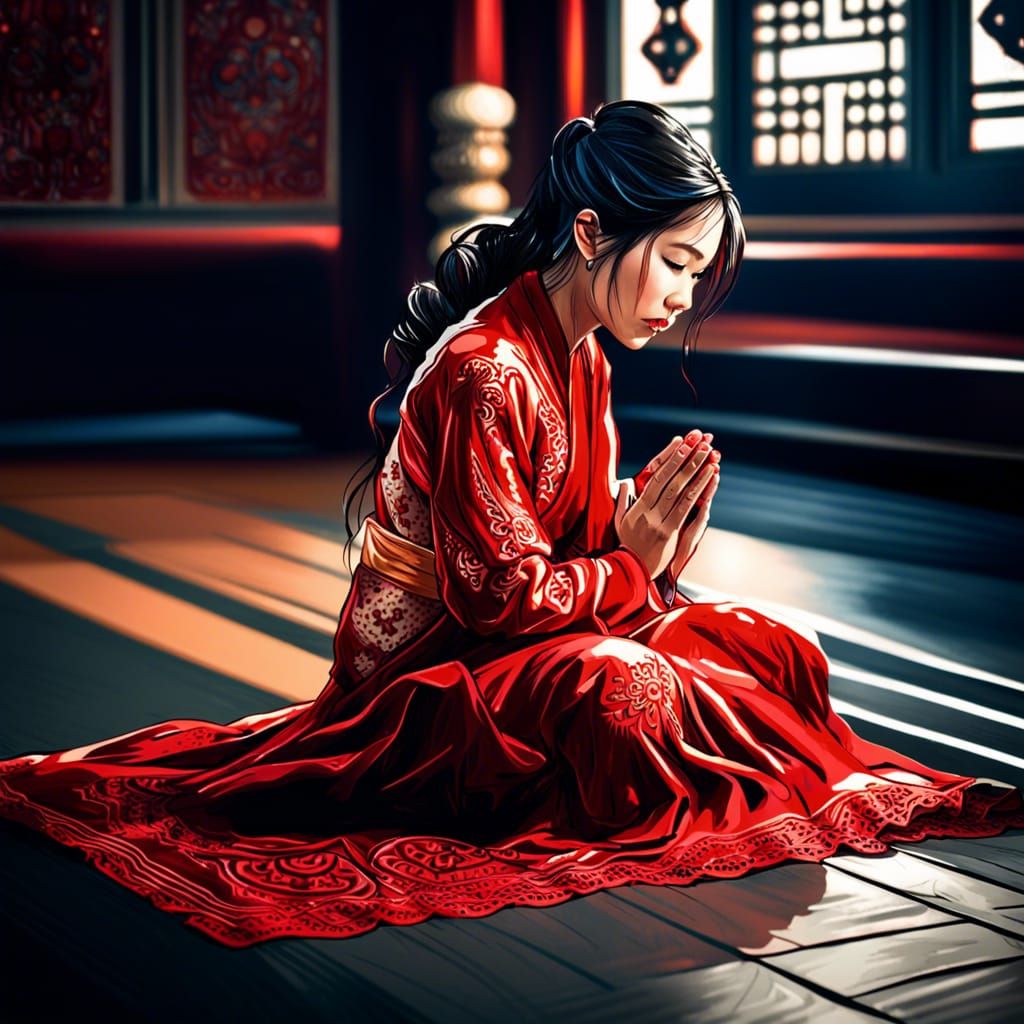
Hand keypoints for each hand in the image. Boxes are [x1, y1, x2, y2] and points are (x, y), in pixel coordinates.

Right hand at [615, 432, 717, 578]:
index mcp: (638, 507)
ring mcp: (660, 522)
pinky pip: (687, 508)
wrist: (630, 571)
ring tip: (709, 454)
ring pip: (681, 491)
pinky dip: (699, 490)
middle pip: (670, 480)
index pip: (655, 477)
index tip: (679, 442)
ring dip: (696, 471)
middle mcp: (649, 512)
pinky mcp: (671, 533)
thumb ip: (623, 501)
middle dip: (685, 459)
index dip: (669, 458)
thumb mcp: (619, 522)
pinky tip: (710, 477)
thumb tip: (626, 482)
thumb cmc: (627, 545)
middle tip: (698, 441)